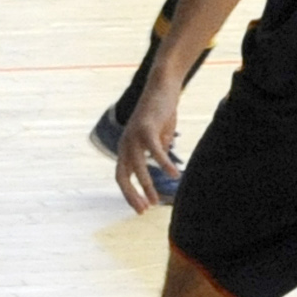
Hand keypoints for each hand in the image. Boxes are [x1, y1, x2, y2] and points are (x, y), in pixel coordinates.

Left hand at [113, 76, 182, 212]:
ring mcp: (134, 135)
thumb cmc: (160, 111)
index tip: (141, 207)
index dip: (129, 193)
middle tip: (143, 210)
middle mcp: (126, 143)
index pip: (122, 176)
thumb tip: (162, 162)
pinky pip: (155, 150)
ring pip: (138, 166)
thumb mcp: (158, 135)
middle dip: (132, 195)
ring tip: (156, 200)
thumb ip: (158, 149)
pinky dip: (163, 163)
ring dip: (146, 185)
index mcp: (126, 147)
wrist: (161, 86)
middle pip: (123, 175)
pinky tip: (173, 174)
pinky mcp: (146, 127)